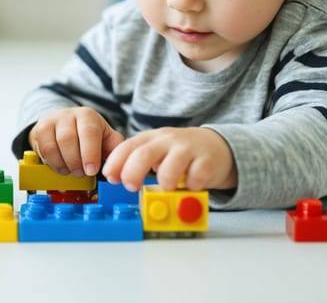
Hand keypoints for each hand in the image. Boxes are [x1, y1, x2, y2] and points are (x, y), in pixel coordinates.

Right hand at [29, 107, 124, 176]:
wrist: (64, 124)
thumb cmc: (88, 135)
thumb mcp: (105, 137)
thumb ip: (114, 148)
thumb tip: (120, 161)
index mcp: (88, 116)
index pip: (89, 132)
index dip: (90, 153)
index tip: (91, 170)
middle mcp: (69, 115)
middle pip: (68, 139)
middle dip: (75, 162)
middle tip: (81, 173)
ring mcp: (52, 121)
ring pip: (52, 146)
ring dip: (62, 164)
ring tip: (70, 171)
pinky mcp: (39, 129)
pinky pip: (42, 149)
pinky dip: (51, 162)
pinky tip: (60, 165)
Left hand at [101, 127, 236, 191]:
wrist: (215, 146)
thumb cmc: (179, 153)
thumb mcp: (155, 152)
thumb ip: (137, 162)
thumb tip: (115, 178)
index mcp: (150, 139)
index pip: (127, 146)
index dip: (115, 162)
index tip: (111, 177)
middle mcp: (167, 141)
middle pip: (143, 154)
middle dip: (132, 173)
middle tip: (131, 187)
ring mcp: (188, 149)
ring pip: (170, 166)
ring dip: (165, 182)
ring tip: (168, 187)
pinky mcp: (207, 160)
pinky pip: (196, 177)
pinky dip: (190, 186)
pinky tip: (190, 185)